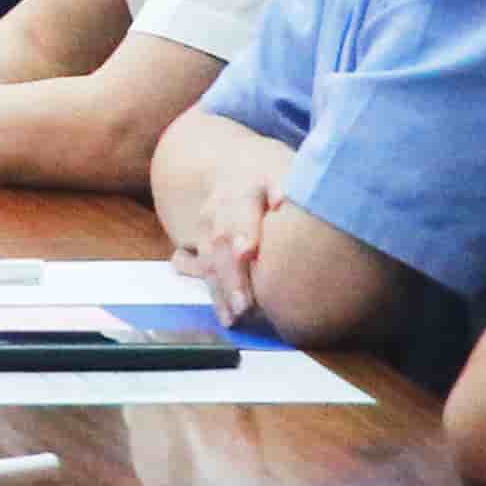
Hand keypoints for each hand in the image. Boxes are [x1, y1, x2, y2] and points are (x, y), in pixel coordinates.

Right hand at [173, 141, 288, 323]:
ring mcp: (205, 228)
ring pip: (209, 261)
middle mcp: (217, 209)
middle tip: (246, 305)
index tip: (246, 252)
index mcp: (241, 188)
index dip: (241, 231)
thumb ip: (284, 185)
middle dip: (232, 276)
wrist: (232, 167)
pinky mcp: (202, 246)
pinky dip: (216, 296)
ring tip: (236, 318)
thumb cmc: (270, 175)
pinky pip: (204, 272)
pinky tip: (227, 317)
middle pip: (220, 243)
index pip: (237, 210)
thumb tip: (284, 200)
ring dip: (221, 291)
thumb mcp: (282, 169)